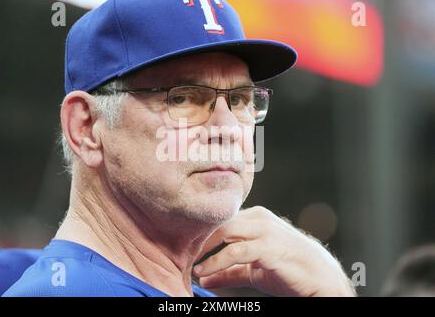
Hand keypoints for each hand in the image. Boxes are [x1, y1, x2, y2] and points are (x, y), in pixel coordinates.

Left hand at [193, 206, 355, 296]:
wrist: (320, 279)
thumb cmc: (287, 269)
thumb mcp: (252, 270)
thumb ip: (228, 271)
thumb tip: (203, 279)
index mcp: (255, 217)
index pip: (220, 220)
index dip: (199, 233)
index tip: (180, 245)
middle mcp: (259, 218)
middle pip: (219, 222)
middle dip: (197, 238)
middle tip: (178, 253)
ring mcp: (265, 230)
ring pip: (225, 233)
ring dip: (203, 249)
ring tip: (187, 263)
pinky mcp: (269, 246)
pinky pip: (236, 252)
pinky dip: (216, 262)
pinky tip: (203, 272)